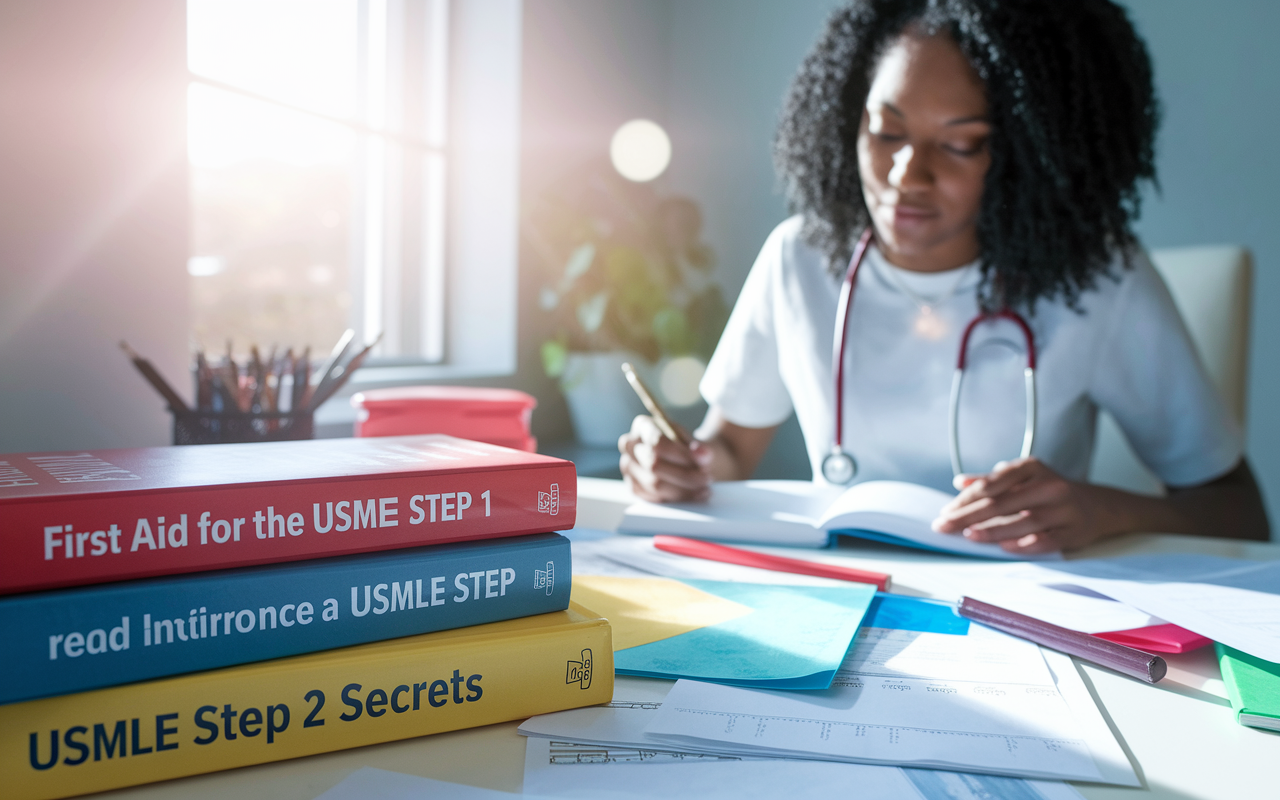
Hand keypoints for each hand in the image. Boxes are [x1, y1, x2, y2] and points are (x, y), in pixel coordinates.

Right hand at [618, 415, 712, 501]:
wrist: (685, 460)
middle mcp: (630, 445)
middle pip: (654, 464)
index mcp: (643, 425)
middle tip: (707, 478)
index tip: (704, 463)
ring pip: (654, 484)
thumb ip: (702, 449)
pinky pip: (653, 497)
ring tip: (704, 488)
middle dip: (685, 475)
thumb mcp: (696, 443)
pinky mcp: (633, 486)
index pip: (657, 442)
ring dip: (683, 489)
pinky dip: (677, 498)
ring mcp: (628, 467)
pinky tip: (695, 494)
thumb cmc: (688, 449)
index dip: (682, 455)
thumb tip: (703, 454)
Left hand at [931, 457, 1123, 553]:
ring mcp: (1064, 509)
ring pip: (1023, 521)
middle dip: (968, 515)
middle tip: (944, 526)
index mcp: (1032, 468)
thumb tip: (959, 482)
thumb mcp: (1022, 478)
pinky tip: (1003, 547)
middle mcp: (1050, 485)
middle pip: (1002, 502)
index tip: (945, 512)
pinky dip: (1023, 544)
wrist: (1096, 506)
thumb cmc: (1047, 491)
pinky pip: (1046, 539)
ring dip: (993, 530)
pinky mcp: (1074, 531)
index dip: (966, 499)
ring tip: (968, 536)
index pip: (992, 484)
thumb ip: (990, 480)